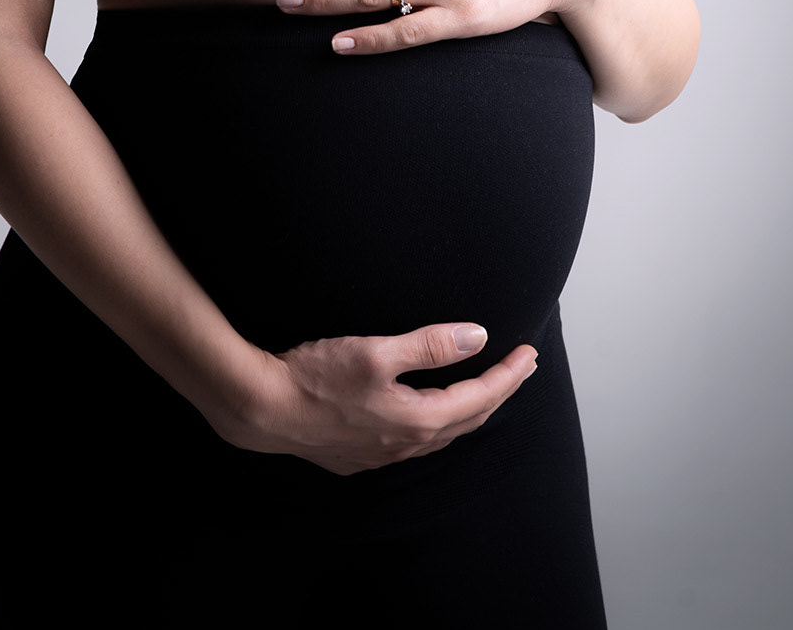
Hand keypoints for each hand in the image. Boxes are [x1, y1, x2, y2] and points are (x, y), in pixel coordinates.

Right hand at [211, 322, 537, 474]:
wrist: (262, 409)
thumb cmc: (316, 377)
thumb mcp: (377, 351)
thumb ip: (428, 346)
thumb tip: (476, 337)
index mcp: (418, 420)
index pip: (480, 396)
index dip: (508, 374)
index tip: (530, 354)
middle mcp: (407, 445)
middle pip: (468, 419)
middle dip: (498, 391)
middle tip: (520, 368)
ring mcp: (383, 455)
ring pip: (443, 434)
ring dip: (470, 409)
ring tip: (485, 388)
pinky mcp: (361, 455)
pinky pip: (416, 440)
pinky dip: (438, 421)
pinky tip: (430, 412)